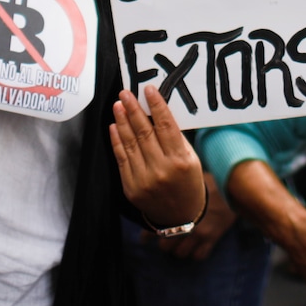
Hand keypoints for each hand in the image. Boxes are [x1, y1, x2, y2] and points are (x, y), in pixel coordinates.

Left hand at [111, 86, 205, 228]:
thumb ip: (174, 138)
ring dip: (122, 121)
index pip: (166, 126)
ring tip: (118, 105)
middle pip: (144, 133)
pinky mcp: (131, 188)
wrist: (180, 216)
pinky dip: (117, 141)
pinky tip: (115, 126)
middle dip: (134, 109)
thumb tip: (156, 111)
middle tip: (125, 93)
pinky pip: (121, 159)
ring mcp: (144, 180)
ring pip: (130, 144)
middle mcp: (161, 170)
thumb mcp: (190, 158)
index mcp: (180, 161)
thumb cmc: (188, 181)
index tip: (148, 90)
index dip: (156, 106)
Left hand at [154, 171, 236, 260]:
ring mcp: (200, 233)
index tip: (144, 239)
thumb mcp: (189, 182)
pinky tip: (194, 247)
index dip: (148, 235)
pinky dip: (195, 253)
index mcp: (177, 210)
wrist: (234, 186)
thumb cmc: (210, 181)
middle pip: (165, 245)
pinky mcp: (213, 238)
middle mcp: (187, 224)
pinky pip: (199, 256)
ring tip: (178, 244)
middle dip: (163, 242)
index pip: (156, 228)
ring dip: (177, 249)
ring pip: (180, 253)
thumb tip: (155, 190)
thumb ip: (173, 192)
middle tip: (164, 238)